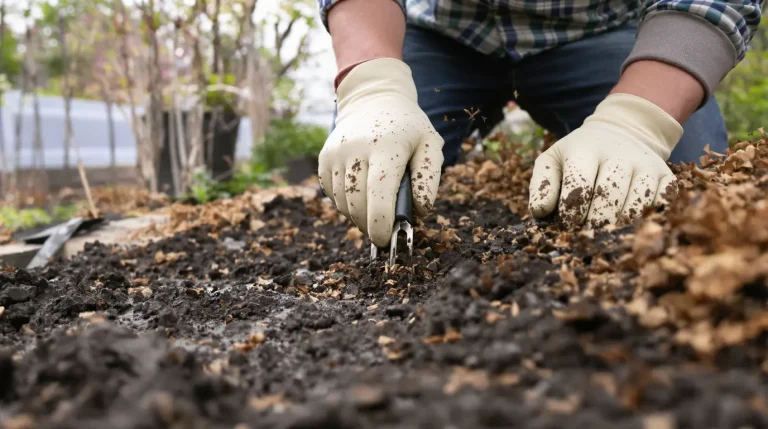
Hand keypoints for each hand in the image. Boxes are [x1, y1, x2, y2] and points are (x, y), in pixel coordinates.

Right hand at [318, 58, 443, 246]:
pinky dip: (346, 204)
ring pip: (343, 203)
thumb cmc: (407, 128)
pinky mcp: (324, 158)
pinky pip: (333, 195)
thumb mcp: (430, 144)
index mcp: (386, 146)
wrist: (372, 100)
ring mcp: (335, 153)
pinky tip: (361, 194)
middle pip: (358, 203)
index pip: (378, 192)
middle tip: (385, 231)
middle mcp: (355, 148)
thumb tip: (420, 211)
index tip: (385, 240)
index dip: (380, 222)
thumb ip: (429, 178)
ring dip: (359, 216)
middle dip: (370, 225)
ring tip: (375, 210)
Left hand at [528, 93, 682, 227]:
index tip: (567, 227)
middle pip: (609, 199)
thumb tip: (540, 213)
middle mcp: (620, 154)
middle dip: (595, 224)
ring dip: (620, 227)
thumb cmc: (579, 155)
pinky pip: (662, 205)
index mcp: (586, 149)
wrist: (621, 132)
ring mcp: (647, 164)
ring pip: (637, 206)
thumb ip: (542, 185)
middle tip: (587, 237)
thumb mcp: (553, 161)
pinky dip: (648, 221)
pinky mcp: (667, 176)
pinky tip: (632, 226)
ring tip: (607, 235)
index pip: (579, 188)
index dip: (571, 214)